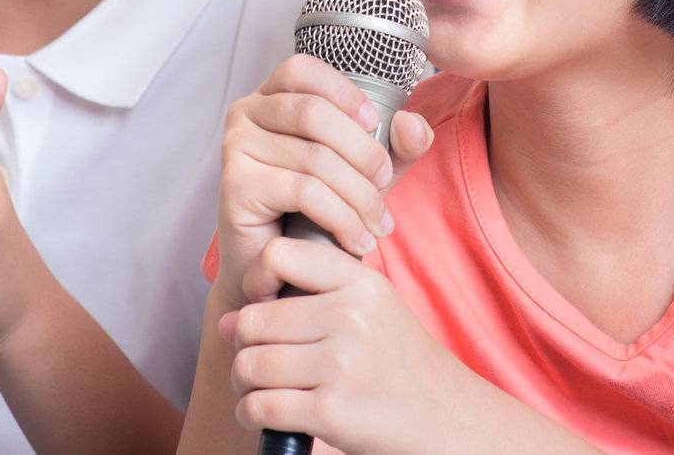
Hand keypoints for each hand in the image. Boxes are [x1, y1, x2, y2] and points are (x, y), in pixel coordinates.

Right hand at [214, 54, 432, 310]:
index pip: (302, 68)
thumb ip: (396, 144)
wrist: (282, 272)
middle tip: (386, 185)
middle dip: (363, 151)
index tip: (376, 123)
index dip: (343, 90)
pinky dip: (341, 217)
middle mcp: (245, 114)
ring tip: (377, 224)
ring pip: (315, 157)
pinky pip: (303, 190)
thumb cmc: (319, 212)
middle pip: (313, 112)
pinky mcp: (235, 187)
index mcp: (270, 97)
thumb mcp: (365, 171)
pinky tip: (357, 240)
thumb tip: (411, 123)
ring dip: (359, 195)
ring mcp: (235, 148)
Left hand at [222, 237, 465, 454]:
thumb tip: (226, 321)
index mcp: (360, 283)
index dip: (256, 279)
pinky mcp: (330, 411)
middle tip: (255, 359)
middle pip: (253, 320)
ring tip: (257, 388)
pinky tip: (262, 413)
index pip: (279, 255)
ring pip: (249, 365)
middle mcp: (350, 318)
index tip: (262, 304)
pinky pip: (260, 406)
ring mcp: (340, 365)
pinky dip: (250, 413)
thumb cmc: (399, 362)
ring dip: (243, 383)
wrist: (447, 418)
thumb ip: (308, 299)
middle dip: (242, 344)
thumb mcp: (373, 307)